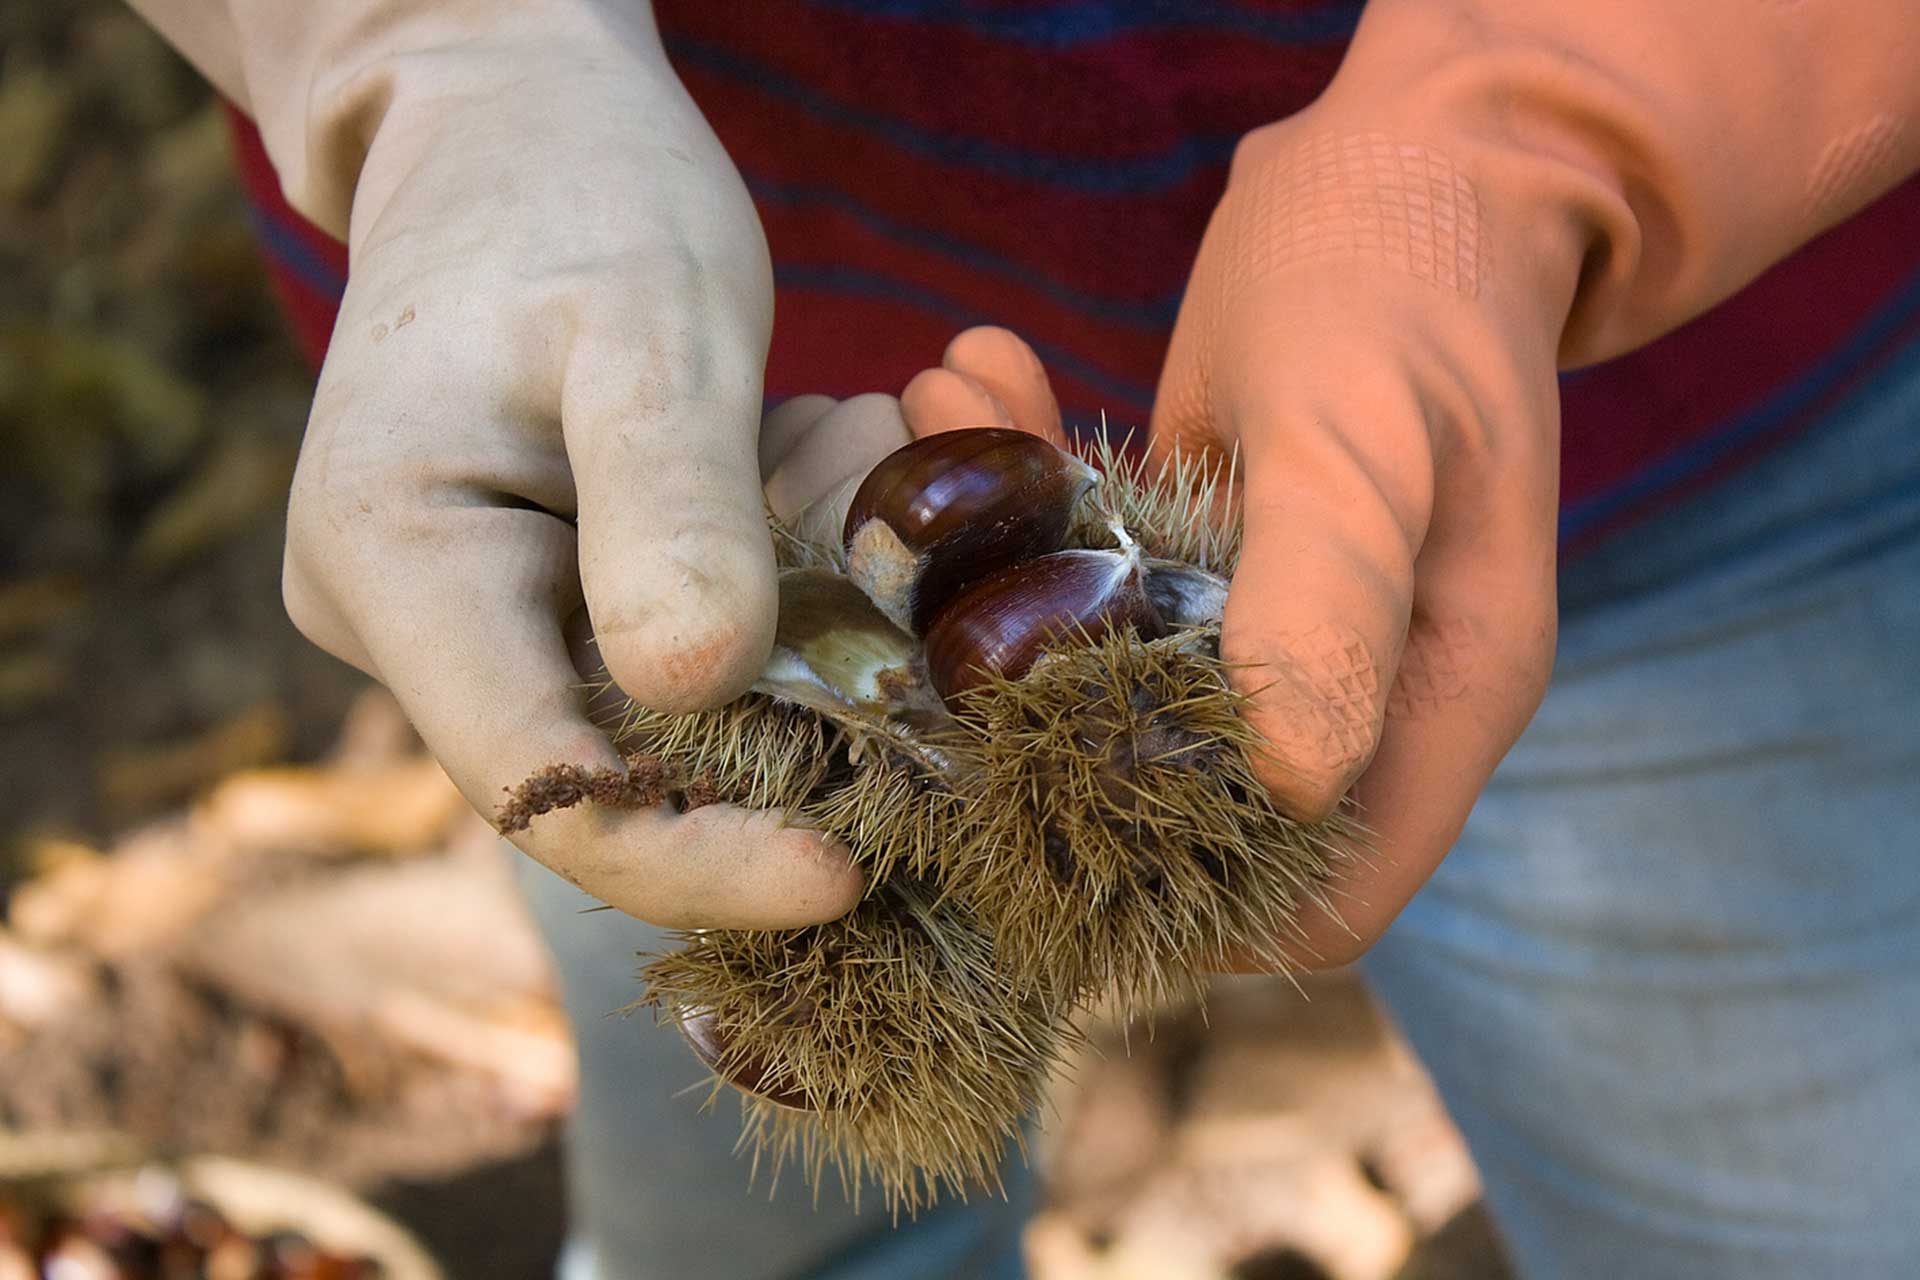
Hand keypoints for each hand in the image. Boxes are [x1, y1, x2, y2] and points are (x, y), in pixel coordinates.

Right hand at [246, 9, 869, 929]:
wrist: (513, 119)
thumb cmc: (577, 194)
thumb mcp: (647, 329)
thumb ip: (670, 504)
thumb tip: (694, 688)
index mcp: (395, 560)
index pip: (542, 786)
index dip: (695, 856)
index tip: (853, 862)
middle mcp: (413, 619)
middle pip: (621, 759)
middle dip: (795, 702)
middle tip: (909, 562)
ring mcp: (477, 610)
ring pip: (677, 697)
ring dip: (805, 615)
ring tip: (852, 440)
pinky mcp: (544, 587)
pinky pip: (686, 633)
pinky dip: (783, 572)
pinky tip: (822, 450)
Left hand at [899, 319, 1540, 969]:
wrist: (1421, 152)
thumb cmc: (1408, 281)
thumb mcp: (1362, 432)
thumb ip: (1332, 595)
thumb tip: (1295, 783)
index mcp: (1437, 694)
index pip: (1327, 887)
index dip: (1197, 914)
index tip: (1026, 856)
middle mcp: (1358, 681)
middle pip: (1186, 793)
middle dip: (1038, 712)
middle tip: (923, 585)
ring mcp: (1277, 617)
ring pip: (1110, 667)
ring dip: (1001, 563)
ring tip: (929, 416)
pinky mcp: (1209, 546)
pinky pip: (1098, 562)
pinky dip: (1024, 484)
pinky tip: (965, 377)